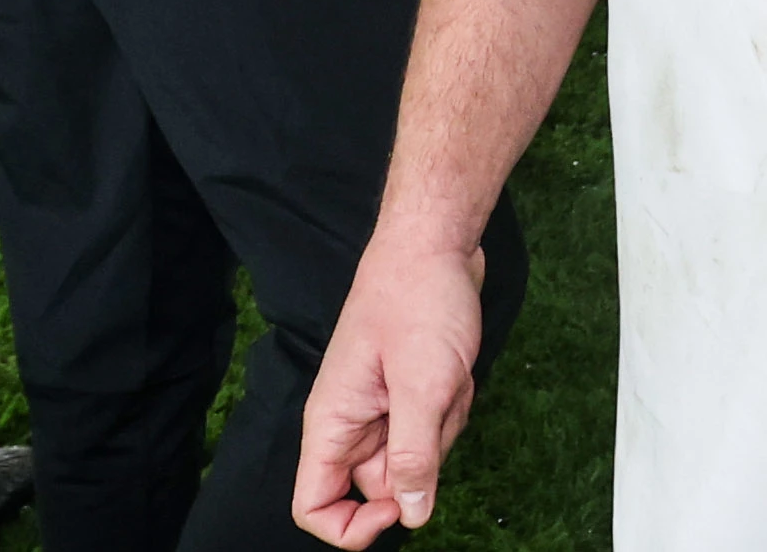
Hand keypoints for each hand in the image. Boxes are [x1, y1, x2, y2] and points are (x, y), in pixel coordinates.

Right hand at [294, 236, 490, 544]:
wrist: (435, 243)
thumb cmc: (419, 300)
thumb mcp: (423, 385)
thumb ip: (413, 456)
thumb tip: (412, 515)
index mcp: (332, 422)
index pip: (313, 506)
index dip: (352, 526)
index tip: (399, 506)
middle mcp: (349, 422)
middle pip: (381, 485)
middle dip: (422, 456)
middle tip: (437, 401)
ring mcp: (379, 407)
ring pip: (415, 457)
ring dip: (443, 423)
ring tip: (445, 373)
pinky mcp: (407, 394)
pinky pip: (434, 428)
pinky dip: (452, 404)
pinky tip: (453, 366)